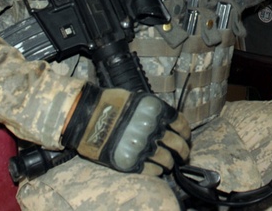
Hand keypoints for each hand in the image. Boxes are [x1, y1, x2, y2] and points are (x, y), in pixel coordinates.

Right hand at [62, 85, 190, 174]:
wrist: (85, 117)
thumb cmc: (109, 103)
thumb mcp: (137, 99)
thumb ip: (153, 110)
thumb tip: (166, 121)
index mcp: (156, 111)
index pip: (180, 123)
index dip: (185, 132)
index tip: (186, 136)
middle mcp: (152, 129)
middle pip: (177, 144)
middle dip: (183, 151)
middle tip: (183, 155)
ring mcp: (142, 147)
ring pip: (166, 160)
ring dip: (170, 163)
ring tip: (169, 164)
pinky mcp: (130, 161)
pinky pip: (151, 170)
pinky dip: (157, 171)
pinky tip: (157, 169)